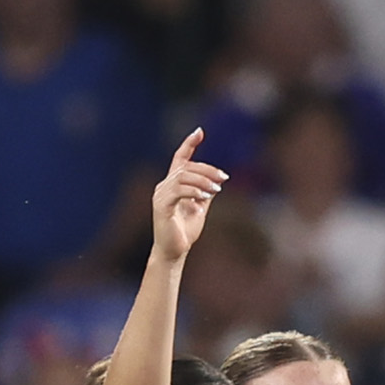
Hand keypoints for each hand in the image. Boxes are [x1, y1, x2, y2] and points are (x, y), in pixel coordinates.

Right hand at [150, 130, 227, 266]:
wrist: (173, 252)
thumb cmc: (184, 232)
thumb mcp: (200, 208)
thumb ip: (206, 193)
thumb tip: (217, 181)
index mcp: (172, 184)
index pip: (179, 158)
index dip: (189, 144)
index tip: (199, 131)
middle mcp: (164, 186)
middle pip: (186, 167)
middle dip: (207, 170)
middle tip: (223, 178)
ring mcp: (161, 195)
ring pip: (183, 177)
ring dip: (203, 181)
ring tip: (216, 189)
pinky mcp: (161, 206)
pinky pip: (179, 191)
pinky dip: (194, 191)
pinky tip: (205, 197)